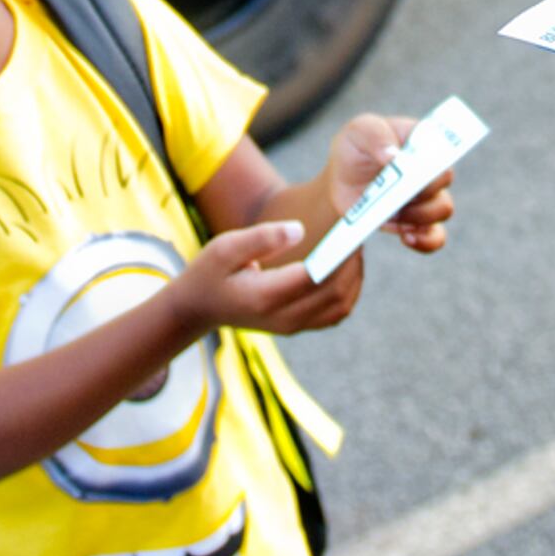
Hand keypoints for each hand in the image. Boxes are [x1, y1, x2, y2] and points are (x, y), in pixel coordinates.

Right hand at [168, 219, 361, 336]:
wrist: (198, 308)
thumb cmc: (210, 272)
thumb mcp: (225, 247)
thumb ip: (262, 238)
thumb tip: (300, 229)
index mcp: (264, 297)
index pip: (314, 277)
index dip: (336, 254)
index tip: (349, 229)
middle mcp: (283, 317)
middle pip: (334, 294)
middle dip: (350, 264)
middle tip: (356, 234)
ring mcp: (292, 326)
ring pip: (340, 306)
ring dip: (353, 278)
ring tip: (352, 249)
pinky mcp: (297, 326)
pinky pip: (335, 313)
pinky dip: (347, 292)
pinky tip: (344, 269)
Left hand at [320, 113, 457, 254]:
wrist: (341, 180)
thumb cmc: (355, 148)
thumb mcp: (357, 131)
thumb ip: (375, 135)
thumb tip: (393, 156)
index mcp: (420, 140)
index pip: (442, 142)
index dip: (437, 153)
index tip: (420, 163)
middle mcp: (429, 168)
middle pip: (444, 177)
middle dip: (424, 186)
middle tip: (401, 189)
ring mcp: (425, 197)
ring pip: (443, 208)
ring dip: (422, 213)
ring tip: (397, 214)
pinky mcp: (417, 222)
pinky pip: (435, 237)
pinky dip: (426, 241)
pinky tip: (407, 237)